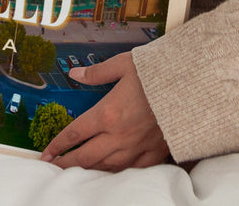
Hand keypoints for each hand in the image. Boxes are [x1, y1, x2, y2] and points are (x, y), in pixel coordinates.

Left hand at [40, 52, 168, 170]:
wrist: (191, 87)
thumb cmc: (158, 73)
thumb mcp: (124, 64)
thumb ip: (97, 72)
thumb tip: (75, 73)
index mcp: (107, 113)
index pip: (75, 133)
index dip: (58, 144)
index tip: (46, 152)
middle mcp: (119, 135)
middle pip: (86, 156)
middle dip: (67, 163)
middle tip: (54, 168)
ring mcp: (137, 147)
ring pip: (106, 167)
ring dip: (89, 170)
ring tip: (77, 171)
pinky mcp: (154, 153)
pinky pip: (132, 170)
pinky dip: (118, 173)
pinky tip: (111, 172)